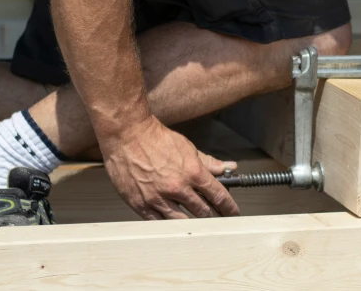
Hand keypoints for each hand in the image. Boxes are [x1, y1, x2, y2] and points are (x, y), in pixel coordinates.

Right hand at [100, 116, 239, 218]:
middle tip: (218, 220)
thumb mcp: (188, 148)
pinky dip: (168, 225)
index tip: (232, 212)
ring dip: (193, 224)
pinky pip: (158, 222)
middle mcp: (177, 188)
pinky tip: (174, 225)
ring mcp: (158, 198)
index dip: (229, 207)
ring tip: (199, 225)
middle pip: (203, 211)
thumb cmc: (156, 139)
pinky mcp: (140, 204)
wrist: (128, 135)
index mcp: (192, 173)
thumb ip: (209, 162)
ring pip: (182, 221)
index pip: (218, 195)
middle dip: (214, 217)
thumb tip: (228, 168)